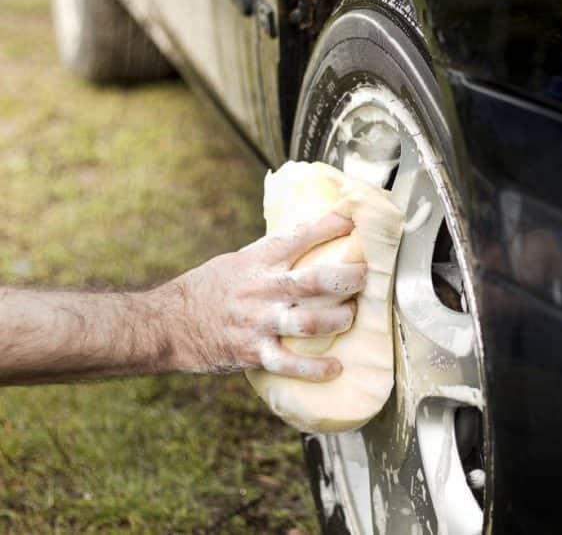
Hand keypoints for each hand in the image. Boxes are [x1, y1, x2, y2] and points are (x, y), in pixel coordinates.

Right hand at [166, 211, 364, 380]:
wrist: (168, 324)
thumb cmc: (209, 288)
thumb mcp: (238, 261)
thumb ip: (273, 255)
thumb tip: (313, 238)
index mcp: (257, 261)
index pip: (297, 237)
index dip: (328, 226)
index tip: (352, 219)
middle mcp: (261, 290)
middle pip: (314, 281)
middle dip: (347, 277)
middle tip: (366, 274)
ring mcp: (258, 323)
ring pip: (309, 322)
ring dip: (339, 319)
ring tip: (352, 315)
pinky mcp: (253, 353)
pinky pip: (290, 363)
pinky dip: (315, 369)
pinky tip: (336, 368)